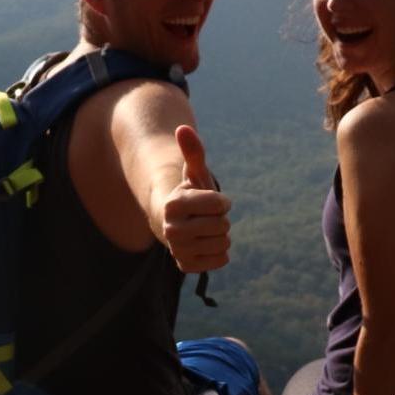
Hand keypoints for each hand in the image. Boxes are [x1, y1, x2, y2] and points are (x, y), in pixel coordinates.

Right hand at [161, 125, 229, 272]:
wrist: (174, 225)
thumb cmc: (191, 195)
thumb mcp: (194, 173)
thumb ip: (193, 151)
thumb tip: (183, 128)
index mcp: (172, 204)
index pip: (219, 204)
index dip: (222, 201)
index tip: (214, 201)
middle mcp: (171, 229)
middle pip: (222, 225)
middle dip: (221, 219)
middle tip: (208, 218)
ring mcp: (178, 250)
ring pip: (224, 243)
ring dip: (222, 236)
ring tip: (207, 231)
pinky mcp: (186, 266)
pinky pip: (221, 260)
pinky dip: (220, 253)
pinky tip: (207, 245)